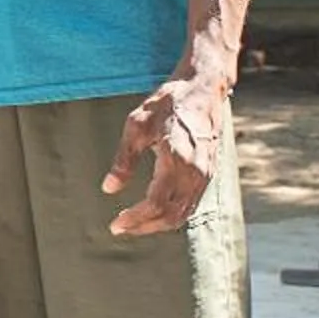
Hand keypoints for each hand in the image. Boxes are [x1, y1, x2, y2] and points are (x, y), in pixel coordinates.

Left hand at [101, 72, 228, 237]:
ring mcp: (206, 174)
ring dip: (158, 224)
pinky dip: (172, 214)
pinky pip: (192, 204)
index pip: (156, 203)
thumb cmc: (167, 102)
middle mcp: (195, 171)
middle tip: (120, 228)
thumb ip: (123, 159)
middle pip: (170, 215)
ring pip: (183, 214)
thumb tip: (109, 188)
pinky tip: (154, 213)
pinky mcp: (210, 173)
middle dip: (144, 227)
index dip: (135, 218)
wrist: (203, 89)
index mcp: (176, 158)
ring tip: (134, 224)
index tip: (115, 224)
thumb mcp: (136, 124)